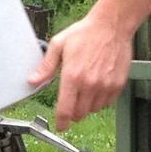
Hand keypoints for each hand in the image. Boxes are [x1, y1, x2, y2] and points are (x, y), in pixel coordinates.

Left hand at [28, 11, 132, 129]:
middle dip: (73, 113)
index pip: (65, 110)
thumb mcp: (59, 45)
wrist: (112, 26)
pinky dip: (100, 100)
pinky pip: (107, 103)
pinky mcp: (118, 85)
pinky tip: (97, 87)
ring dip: (87, 106)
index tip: (61, 125)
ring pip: (93, 110)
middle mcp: (90, 84)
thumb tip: (33, 81)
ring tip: (85, 90)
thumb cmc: (86, 33)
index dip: (61, 122)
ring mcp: (106, 86)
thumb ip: (46, 67)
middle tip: (71, 103)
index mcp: (73, 76)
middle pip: (79, 114)